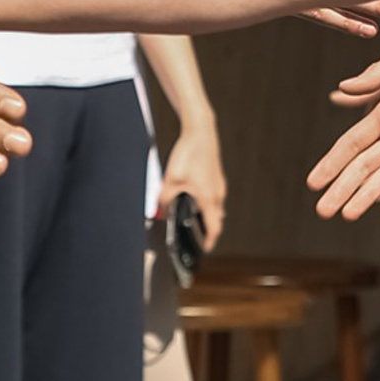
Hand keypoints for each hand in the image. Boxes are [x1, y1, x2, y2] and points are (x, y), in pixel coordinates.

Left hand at [154, 121, 225, 246]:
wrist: (200, 131)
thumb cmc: (189, 154)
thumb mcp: (170, 179)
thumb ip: (164, 199)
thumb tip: (161, 210)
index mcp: (208, 198)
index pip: (214, 227)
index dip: (209, 240)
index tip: (205, 248)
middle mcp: (217, 193)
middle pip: (215, 218)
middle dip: (206, 228)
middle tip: (196, 235)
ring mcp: (218, 184)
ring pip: (214, 206)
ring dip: (205, 214)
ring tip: (190, 216)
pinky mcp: (216, 176)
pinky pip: (212, 195)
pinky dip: (205, 202)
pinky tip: (191, 195)